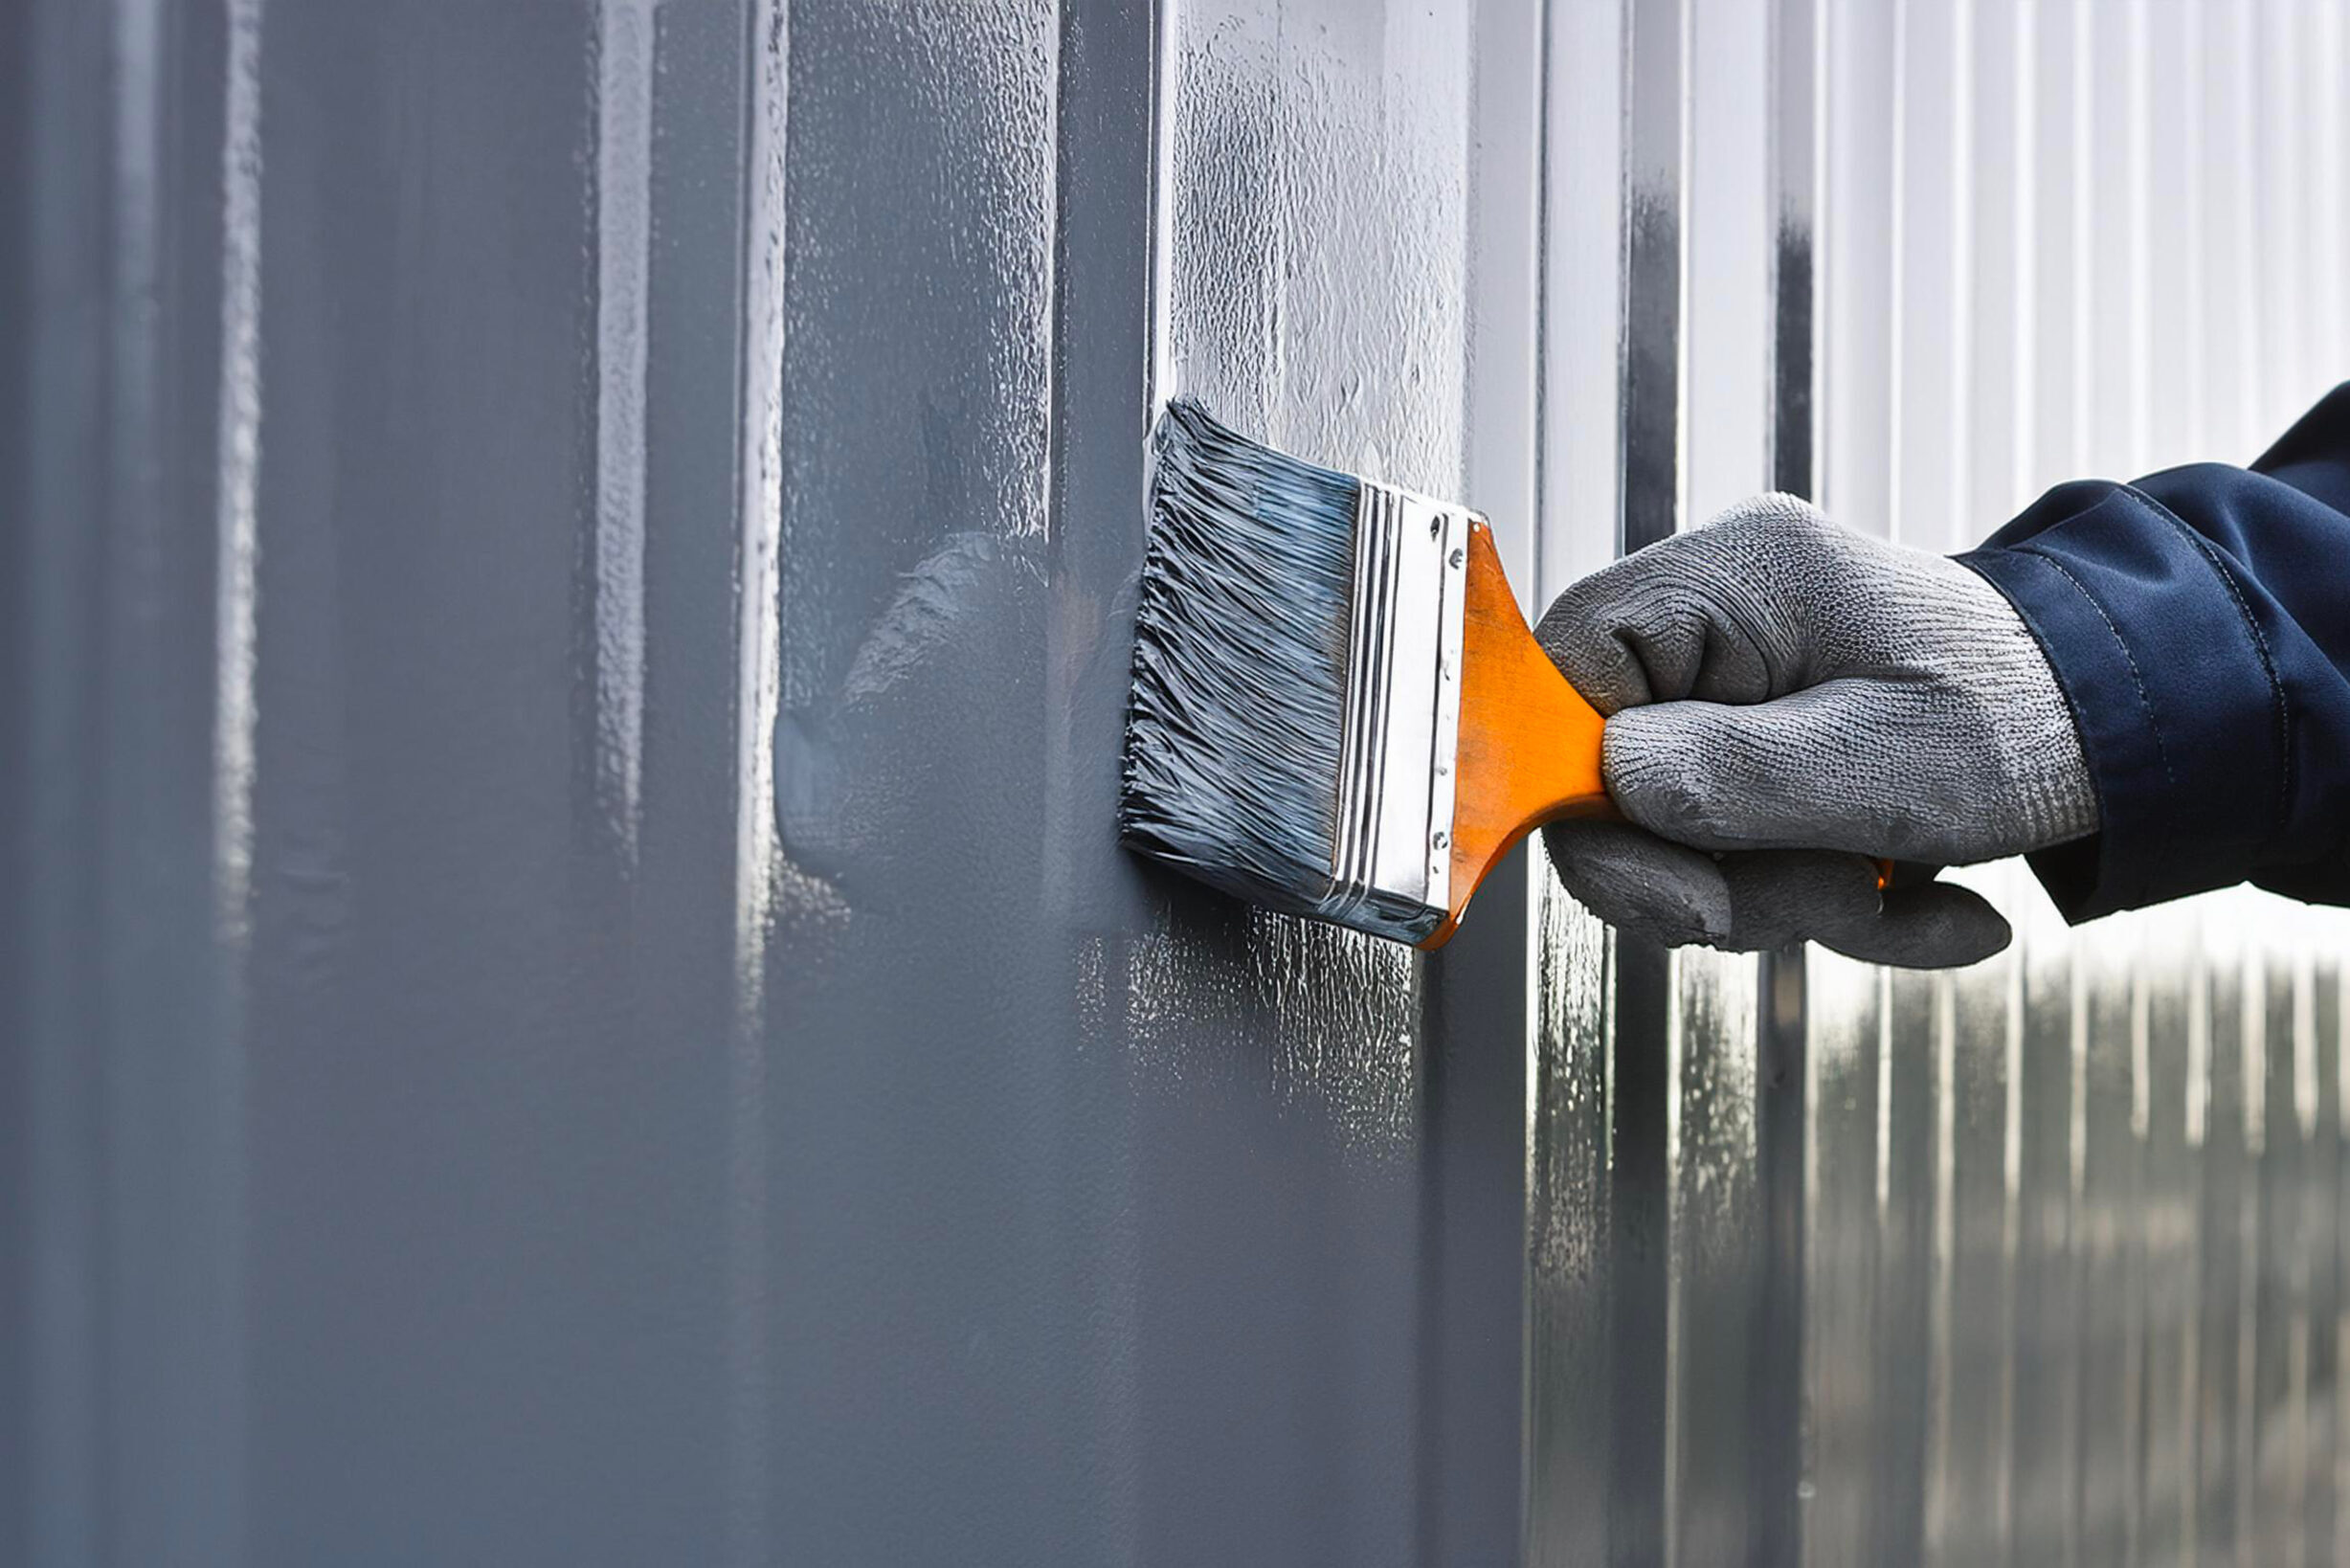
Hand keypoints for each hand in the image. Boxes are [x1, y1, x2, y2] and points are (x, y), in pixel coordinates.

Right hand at [1534, 493, 2097, 966]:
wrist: (2136, 730)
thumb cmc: (2035, 721)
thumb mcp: (1887, 766)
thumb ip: (1730, 777)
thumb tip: (1605, 787)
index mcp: (1733, 578)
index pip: (1564, 664)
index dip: (1573, 779)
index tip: (1663, 872)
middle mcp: (1715, 618)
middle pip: (1604, 767)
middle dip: (1701, 872)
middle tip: (1806, 906)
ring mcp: (1734, 684)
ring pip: (1665, 826)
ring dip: (1771, 899)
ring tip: (1884, 895)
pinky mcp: (1760, 743)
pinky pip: (1728, 843)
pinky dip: (1809, 897)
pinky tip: (1913, 906)